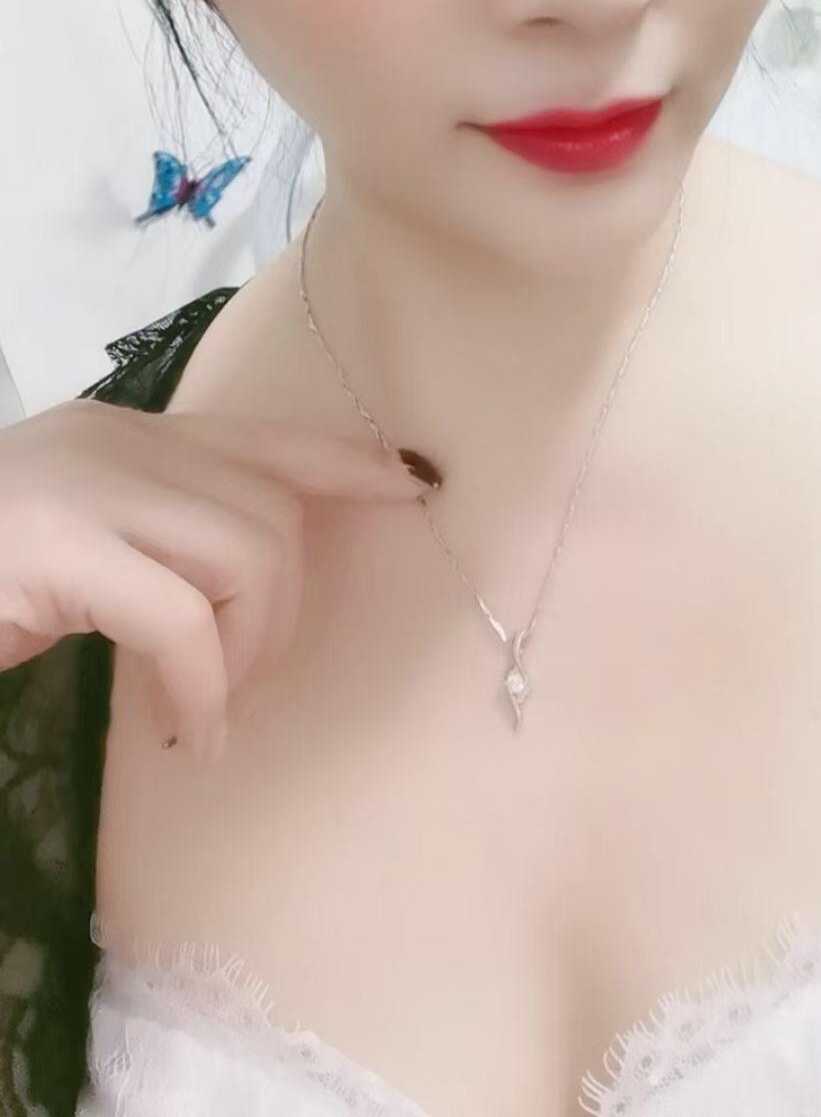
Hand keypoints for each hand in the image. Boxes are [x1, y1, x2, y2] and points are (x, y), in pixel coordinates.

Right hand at [0, 398, 430, 761]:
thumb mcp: (82, 551)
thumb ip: (158, 542)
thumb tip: (249, 592)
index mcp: (126, 436)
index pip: (264, 437)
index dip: (345, 462)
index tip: (413, 486)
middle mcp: (116, 441)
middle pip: (272, 512)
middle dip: (280, 614)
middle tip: (231, 688)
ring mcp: (87, 484)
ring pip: (247, 556)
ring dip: (245, 653)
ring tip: (199, 709)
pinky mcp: (59, 544)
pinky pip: (183, 619)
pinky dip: (202, 687)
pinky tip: (182, 732)